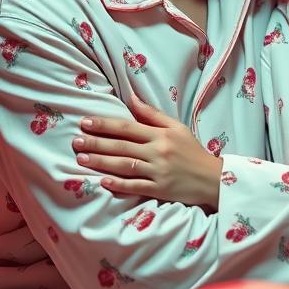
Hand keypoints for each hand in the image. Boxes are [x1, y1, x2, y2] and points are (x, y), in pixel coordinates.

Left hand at [72, 94, 221, 207]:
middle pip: (121, 146)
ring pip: (125, 165)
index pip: (127, 127)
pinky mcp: (160, 189)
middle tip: (76, 142)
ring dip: (101, 162)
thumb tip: (131, 98)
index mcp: (161, 135)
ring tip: (81, 159)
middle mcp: (158, 152)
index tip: (85, 122)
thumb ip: (152, 114)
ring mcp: (158, 171)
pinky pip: (136, 186)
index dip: (105, 125)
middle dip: (96, 143)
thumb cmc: (192, 151)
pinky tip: (103, 181)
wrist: (212, 178)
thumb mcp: (176, 127)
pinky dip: (119, 184)